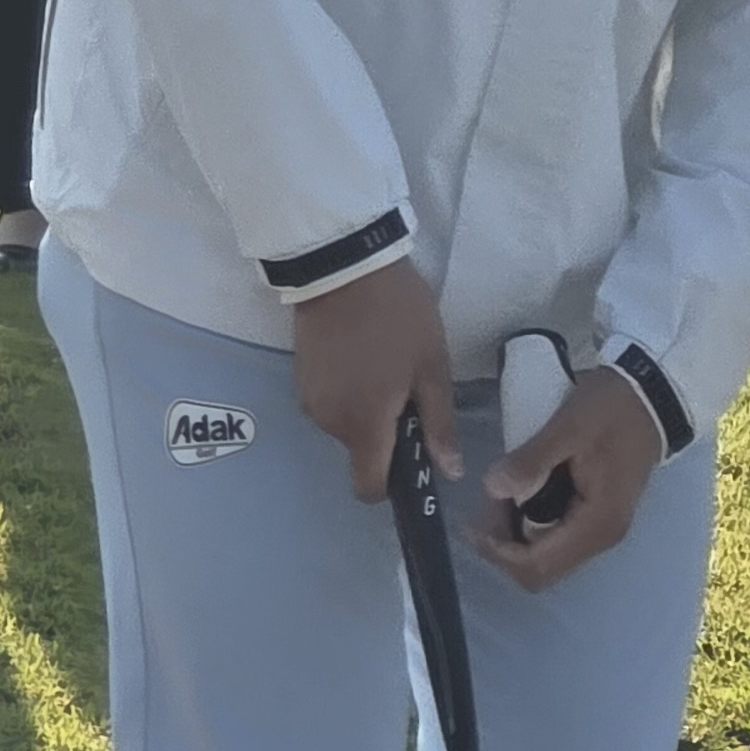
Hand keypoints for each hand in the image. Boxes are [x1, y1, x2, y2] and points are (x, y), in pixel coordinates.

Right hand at [291, 256, 457, 499]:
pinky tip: (360, 356)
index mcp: (364, 424)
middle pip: (359, 453)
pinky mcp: (300, 377)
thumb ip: (439, 425)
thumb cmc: (399, 317)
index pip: (368, 487)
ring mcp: (309, 400)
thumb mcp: (432, 367)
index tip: (411, 456)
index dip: (392, 484)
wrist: (344, 263)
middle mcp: (330, 422)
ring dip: (365, 410)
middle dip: (384, 433)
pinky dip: (347, 391)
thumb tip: (449, 472)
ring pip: (344, 426)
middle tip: (407, 389)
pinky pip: (330, 402)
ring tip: (383, 366)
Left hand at [475, 366, 662, 590]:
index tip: (474, 522)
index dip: (500, 552)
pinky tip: (522, 492)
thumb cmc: (613, 409)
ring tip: (501, 494)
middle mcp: (601, 537)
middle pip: (540, 570)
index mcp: (596, 523)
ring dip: (515, 535)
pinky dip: (529, 524)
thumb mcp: (569, 426)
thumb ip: (532, 459)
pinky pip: (554, 538)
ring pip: (545, 557)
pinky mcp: (595, 518)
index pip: (538, 566)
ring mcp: (600, 530)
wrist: (652, 395)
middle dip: (504, 545)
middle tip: (487, 504)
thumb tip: (493, 488)